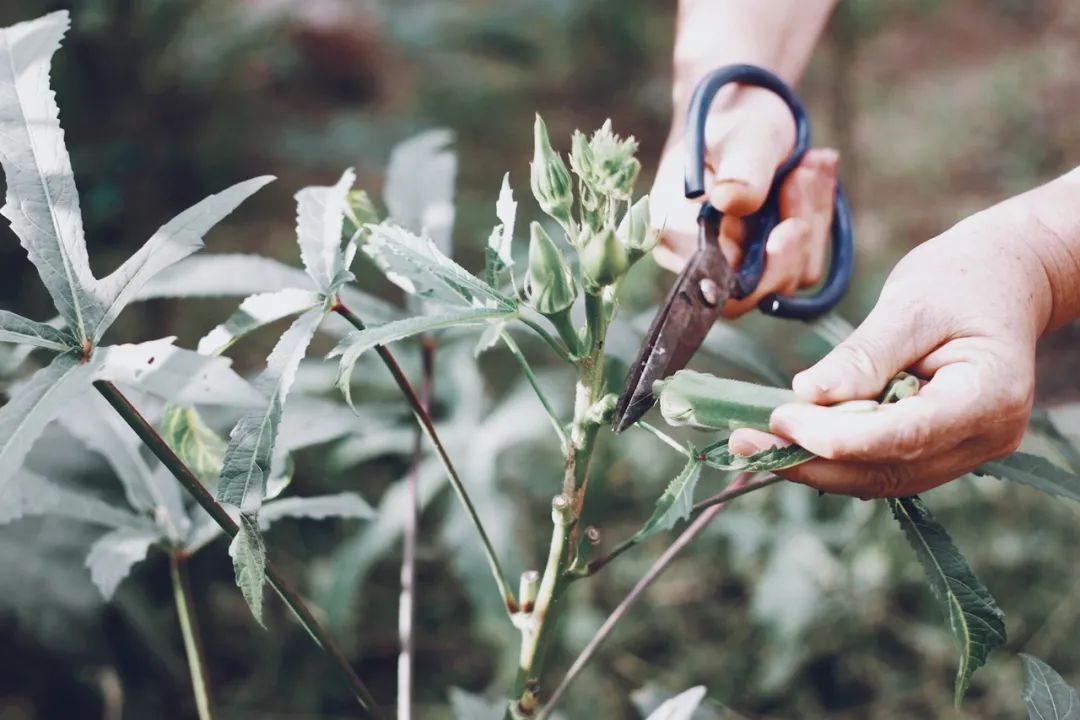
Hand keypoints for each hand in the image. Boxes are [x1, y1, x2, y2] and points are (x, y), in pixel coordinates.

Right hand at [649, 85, 838, 316]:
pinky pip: (807, 260)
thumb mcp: (744, 137)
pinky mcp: (764, 263)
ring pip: (792, 274)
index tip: (791, 226)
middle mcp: (698, 260)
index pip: (717, 285)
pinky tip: (812, 175)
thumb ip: (741, 171)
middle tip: (804, 171)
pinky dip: (817, 219)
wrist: (747, 113)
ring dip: (811, 217)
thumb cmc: (736, 120)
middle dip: (794, 233)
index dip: (760, 267)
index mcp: (674, 233)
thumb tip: (731, 201)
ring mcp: (734, 266)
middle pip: (758, 288)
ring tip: (808, 162)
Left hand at [729, 200, 1055, 498]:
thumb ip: (863, 354)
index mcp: (989, 397)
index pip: (902, 436)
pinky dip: (835, 456)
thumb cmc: (963, 279)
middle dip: (811, 460)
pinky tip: (791, 439)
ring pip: (880, 477)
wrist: (1004, 280)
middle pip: (886, 469)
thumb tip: (807, 394)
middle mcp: (985, 438)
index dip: (835, 437)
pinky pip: (883, 464)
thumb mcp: (910, 304)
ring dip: (814, 465)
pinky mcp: (941, 448)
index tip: (780, 417)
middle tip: (747, 442)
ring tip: (756, 442)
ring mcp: (966, 450)